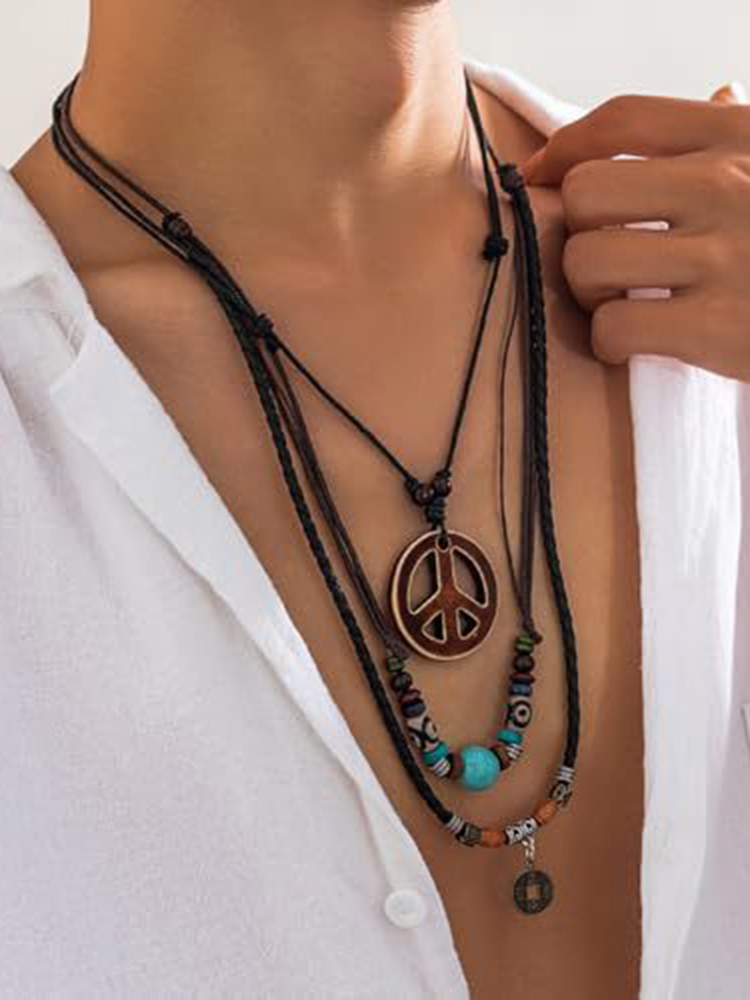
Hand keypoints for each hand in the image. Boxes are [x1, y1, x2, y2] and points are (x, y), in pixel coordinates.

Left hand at [520, 82, 749, 382]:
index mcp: (739, 138)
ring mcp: (724, 256)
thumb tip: (712, 96)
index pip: (622, 120)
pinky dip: (611, 344)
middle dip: (577, 232)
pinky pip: (614, 328)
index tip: (538, 176)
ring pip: (588, 260)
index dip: (563, 149)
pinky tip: (636, 343)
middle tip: (600, 261)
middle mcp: (727, 185)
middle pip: (585, 193)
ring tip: (620, 303)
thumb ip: (738, 139)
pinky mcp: (719, 328)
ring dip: (589, 293)